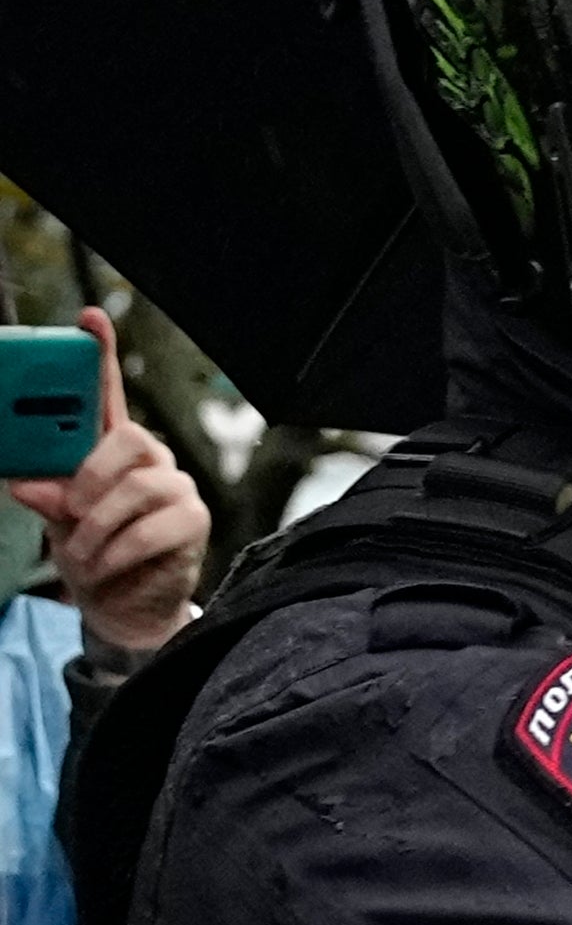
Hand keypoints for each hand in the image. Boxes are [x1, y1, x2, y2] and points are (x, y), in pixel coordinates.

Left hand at [14, 311, 205, 660]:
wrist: (124, 606)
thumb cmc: (90, 552)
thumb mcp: (55, 521)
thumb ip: (43, 496)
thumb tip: (27, 485)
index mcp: (111, 449)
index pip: (107, 392)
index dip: (100, 352)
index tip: (87, 318)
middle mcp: (149, 458)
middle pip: (127, 438)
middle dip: (89, 475)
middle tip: (69, 508)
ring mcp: (176, 486)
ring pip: (139, 486)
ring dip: (97, 525)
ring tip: (81, 551)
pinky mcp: (193, 520)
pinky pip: (154, 526)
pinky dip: (118, 550)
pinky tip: (105, 564)